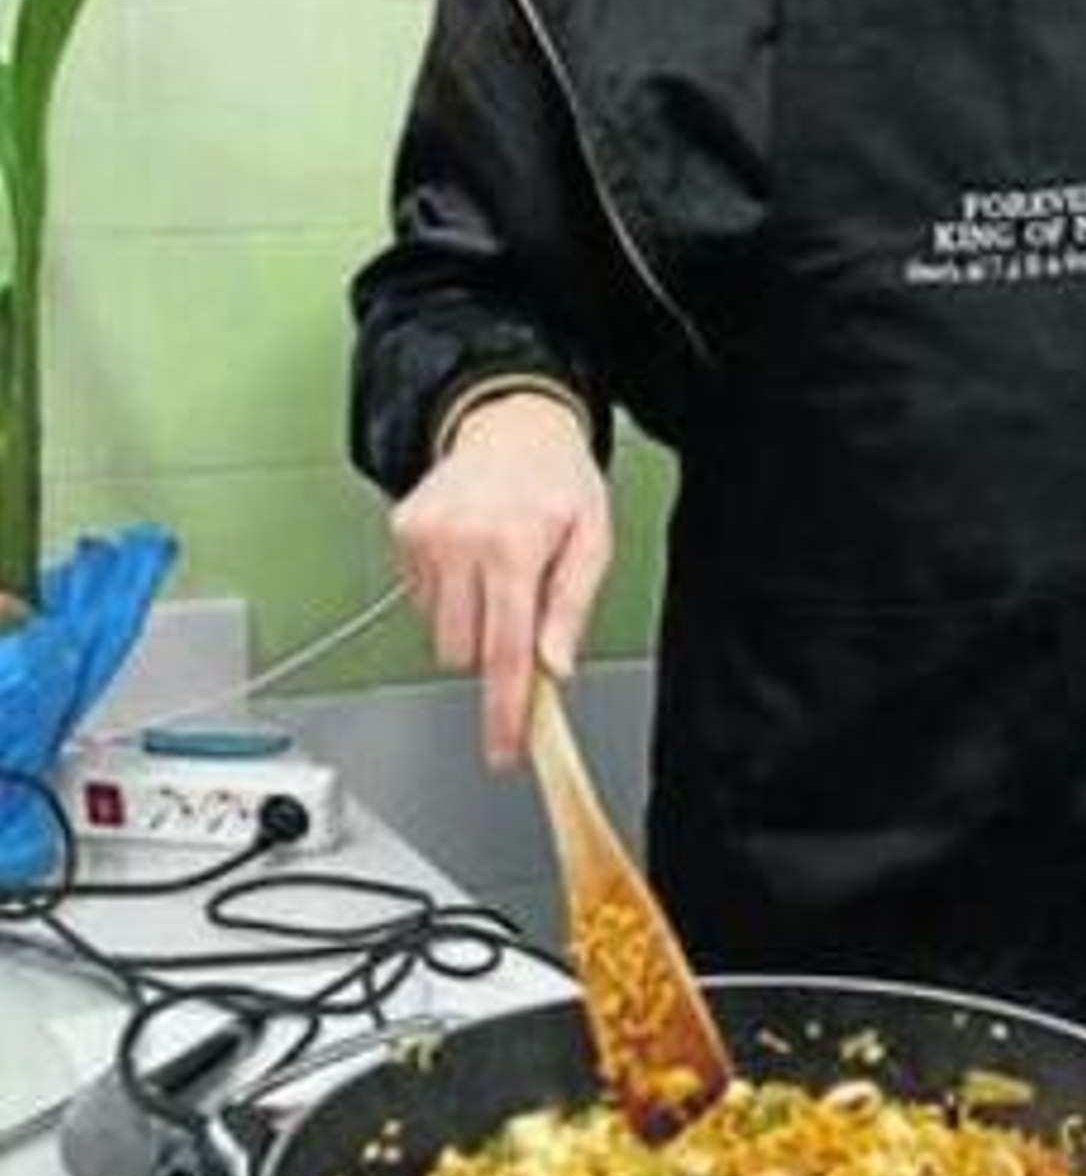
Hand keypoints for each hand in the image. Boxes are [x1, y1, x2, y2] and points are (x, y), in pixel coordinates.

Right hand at [391, 392, 611, 768]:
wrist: (511, 424)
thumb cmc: (558, 483)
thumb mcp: (593, 540)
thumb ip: (571, 607)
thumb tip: (555, 667)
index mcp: (513, 547)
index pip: (505, 653)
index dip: (505, 712)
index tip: (503, 752)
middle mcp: (462, 542)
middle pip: (465, 652)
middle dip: (494, 651)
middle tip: (521, 612)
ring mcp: (425, 537)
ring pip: (440, 631)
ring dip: (471, 622)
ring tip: (498, 574)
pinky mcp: (403, 532)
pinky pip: (422, 600)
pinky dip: (449, 594)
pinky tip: (472, 557)